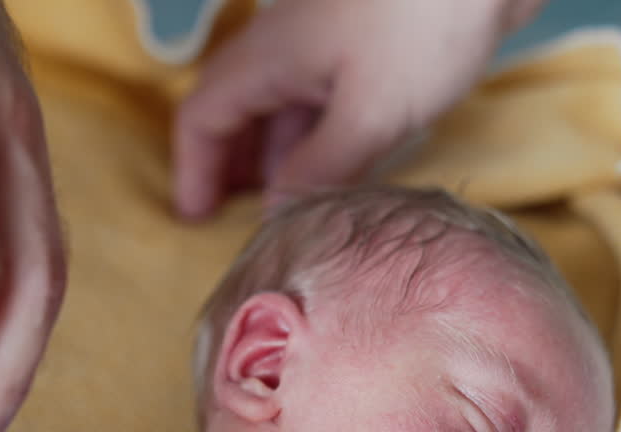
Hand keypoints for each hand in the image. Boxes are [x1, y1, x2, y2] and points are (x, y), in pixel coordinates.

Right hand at [173, 0, 546, 218]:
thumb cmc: (427, 23)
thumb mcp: (371, 113)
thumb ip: (321, 170)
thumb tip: (276, 215)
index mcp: (268, 57)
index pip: (202, 117)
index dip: (194, 171)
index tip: (195, 220)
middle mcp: (286, 46)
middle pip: (235, 110)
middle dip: (229, 166)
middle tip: (232, 220)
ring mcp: (327, 44)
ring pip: (282, 107)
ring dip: (276, 156)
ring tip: (284, 206)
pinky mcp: (368, 47)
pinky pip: (323, 99)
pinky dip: (316, 138)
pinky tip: (338, 170)